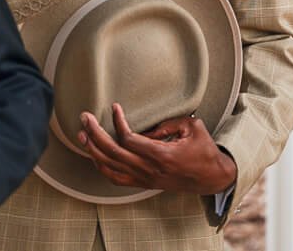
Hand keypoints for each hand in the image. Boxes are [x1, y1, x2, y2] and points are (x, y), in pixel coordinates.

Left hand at [76, 104, 236, 195]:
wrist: (210, 178)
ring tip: (81, 134)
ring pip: (110, 167)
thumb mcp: (192, 127)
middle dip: (95, 133)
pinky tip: (93, 154)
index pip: (129, 139)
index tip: (114, 107)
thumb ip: (168, 123)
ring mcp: (145, 179)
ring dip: (93, 150)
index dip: (118, 122)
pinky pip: (116, 178)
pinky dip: (101, 166)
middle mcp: (150, 170)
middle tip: (85, 117)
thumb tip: (145, 126)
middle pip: (113, 153)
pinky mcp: (143, 184)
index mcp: (163, 155)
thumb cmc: (203, 150)